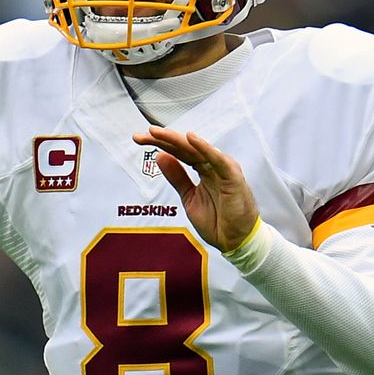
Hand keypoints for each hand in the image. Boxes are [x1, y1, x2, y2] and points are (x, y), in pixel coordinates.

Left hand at [132, 127, 258, 251]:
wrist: (235, 241)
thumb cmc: (218, 220)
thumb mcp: (189, 197)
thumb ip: (177, 177)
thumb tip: (160, 157)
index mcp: (202, 169)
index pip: (178, 152)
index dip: (159, 144)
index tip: (138, 139)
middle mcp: (212, 165)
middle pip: (185, 147)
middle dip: (164, 139)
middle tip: (144, 133)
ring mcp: (223, 169)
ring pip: (197, 150)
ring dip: (178, 140)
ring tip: (159, 133)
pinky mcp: (233, 177)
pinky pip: (218, 160)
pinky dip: (205, 148)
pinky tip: (191, 139)